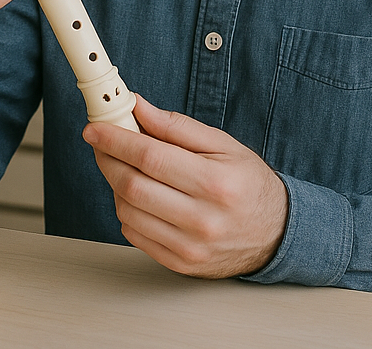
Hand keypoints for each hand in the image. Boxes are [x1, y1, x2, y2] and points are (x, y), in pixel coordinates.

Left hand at [83, 95, 287, 278]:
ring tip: (124, 166)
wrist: (275, 232)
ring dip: (114, 184)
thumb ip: (177, 126)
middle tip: (101, 141)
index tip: (95, 128)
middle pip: (133, 186)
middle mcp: (201, 219)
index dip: (116, 139)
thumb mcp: (222, 144)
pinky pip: (134, 235)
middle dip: (107, 159)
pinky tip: (137, 193)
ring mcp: (189, 247)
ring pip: (128, 211)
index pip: (151, 157)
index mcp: (214, 182)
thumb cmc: (248, 183)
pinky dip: (126, 210)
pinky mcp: (180, 264)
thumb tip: (139, 107)